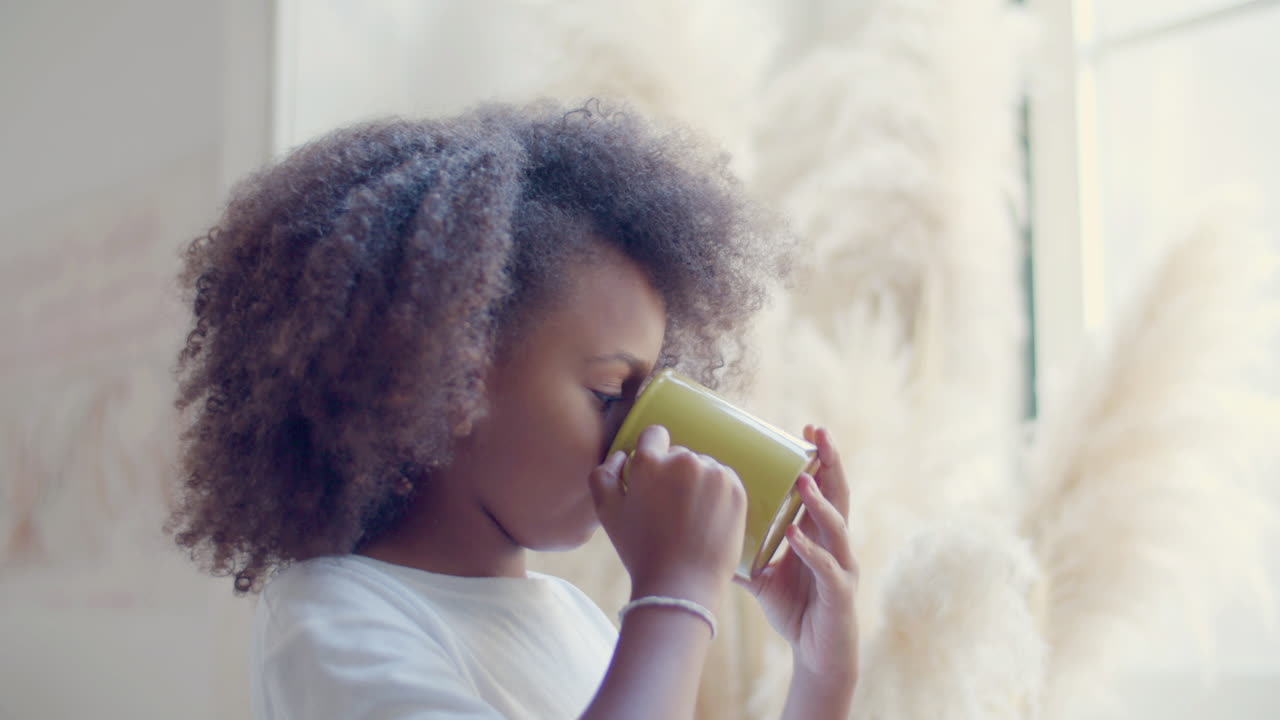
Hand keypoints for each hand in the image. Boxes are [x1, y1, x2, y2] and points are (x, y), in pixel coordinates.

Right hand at [590, 424, 746, 610]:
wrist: (681, 583)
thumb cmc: (640, 549)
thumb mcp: (607, 513)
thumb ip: (603, 475)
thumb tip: (622, 455)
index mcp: (650, 462)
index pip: (654, 435)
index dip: (652, 453)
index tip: (654, 475)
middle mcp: (684, 460)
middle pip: (680, 454)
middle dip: (674, 474)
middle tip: (670, 507)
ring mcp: (714, 473)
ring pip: (704, 468)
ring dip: (698, 483)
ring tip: (690, 517)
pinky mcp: (736, 489)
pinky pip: (724, 481)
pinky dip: (718, 494)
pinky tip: (707, 518)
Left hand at [738, 426, 857, 685]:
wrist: (816, 655)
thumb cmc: (794, 609)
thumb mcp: (762, 575)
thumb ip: (740, 551)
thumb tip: (699, 532)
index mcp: (819, 534)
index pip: (824, 487)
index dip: (820, 458)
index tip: (808, 429)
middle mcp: (835, 544)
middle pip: (839, 495)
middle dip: (831, 463)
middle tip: (819, 435)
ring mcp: (841, 568)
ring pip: (837, 528)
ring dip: (820, 503)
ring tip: (804, 480)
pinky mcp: (840, 595)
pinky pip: (828, 569)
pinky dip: (812, 552)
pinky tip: (795, 538)